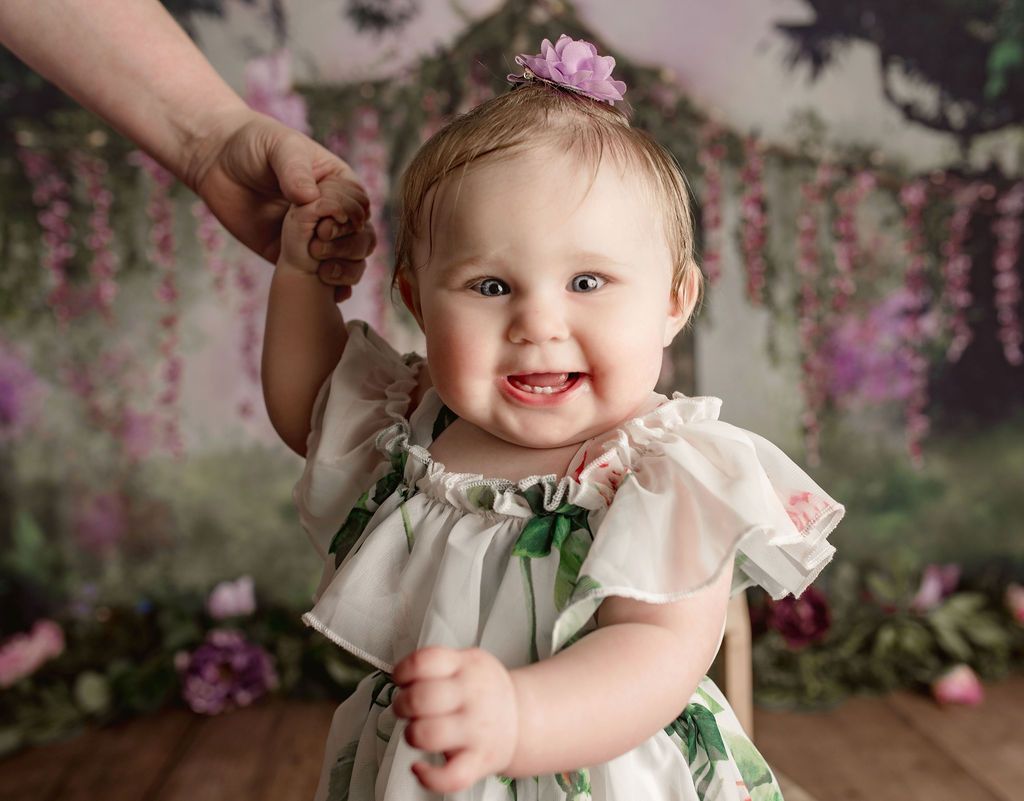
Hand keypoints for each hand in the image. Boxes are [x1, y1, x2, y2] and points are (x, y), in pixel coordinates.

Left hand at [186, 107, 373, 275]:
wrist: (217, 162)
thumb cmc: (254, 144)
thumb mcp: (279, 147)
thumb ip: (295, 169)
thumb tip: (309, 198)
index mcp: (338, 184)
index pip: (360, 207)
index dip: (350, 218)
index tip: (325, 221)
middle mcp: (333, 213)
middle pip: (363, 238)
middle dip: (348, 247)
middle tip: (319, 244)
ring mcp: (316, 238)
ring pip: (350, 261)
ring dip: (346, 271)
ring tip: (324, 272)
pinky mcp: (296, 258)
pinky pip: (321, 278)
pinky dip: (333, 289)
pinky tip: (331, 294)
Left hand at [393, 646, 519, 793]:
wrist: (521, 718)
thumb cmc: (483, 692)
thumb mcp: (467, 662)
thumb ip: (436, 665)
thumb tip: (399, 676)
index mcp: (467, 666)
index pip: (425, 661)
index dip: (403, 672)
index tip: (402, 679)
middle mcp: (473, 696)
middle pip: (420, 698)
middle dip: (402, 704)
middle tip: (407, 708)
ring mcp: (477, 730)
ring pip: (428, 735)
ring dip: (411, 734)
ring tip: (418, 732)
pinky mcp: (479, 761)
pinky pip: (449, 777)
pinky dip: (427, 777)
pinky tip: (420, 767)